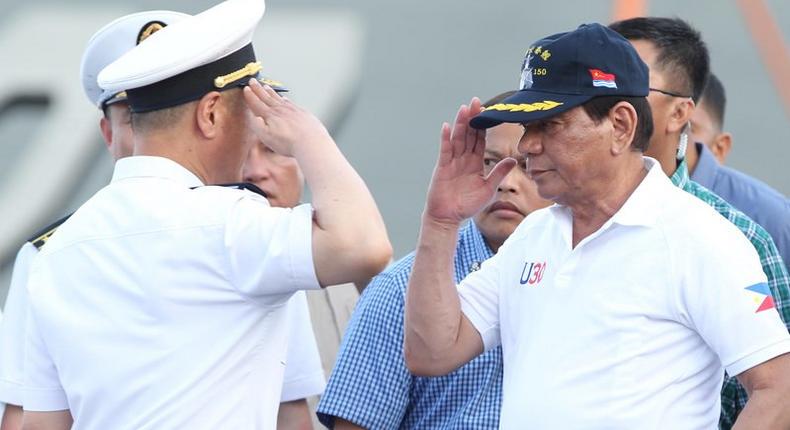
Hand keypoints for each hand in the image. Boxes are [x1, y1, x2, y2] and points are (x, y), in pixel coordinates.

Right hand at [243, 79, 330, 156]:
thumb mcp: (267, 137)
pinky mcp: (302, 113)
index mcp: (270, 115)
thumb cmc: (289, 143)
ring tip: (265, 86)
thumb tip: (253, 117)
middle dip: (258, 89)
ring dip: (270, 92)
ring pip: (278, 98)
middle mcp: (281, 110)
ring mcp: (292, 110)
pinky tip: (284, 98)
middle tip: (253, 81)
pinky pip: (291, 102)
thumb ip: (257, 126)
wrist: (311, 141)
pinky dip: (285, 98)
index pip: (257, 103)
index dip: (250, 96)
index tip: (246, 89)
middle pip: (266, 97)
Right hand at [424, 98, 516, 225]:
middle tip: (476, 102)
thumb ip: (499, 173)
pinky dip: (446, 139)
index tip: (488, 111)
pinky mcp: (442, 168)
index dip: (484, 126)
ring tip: (464, 108)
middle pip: (468, 135)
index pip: (480, 140)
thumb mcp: (488, 189)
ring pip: (457, 139)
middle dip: (472, 118)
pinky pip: (445, 151)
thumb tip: (514, 160)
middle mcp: (463, 159)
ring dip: (460, 124)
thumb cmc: (467, 205)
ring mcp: (452, 162)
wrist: (449, 218)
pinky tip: (447, 127)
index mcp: (475, 163)